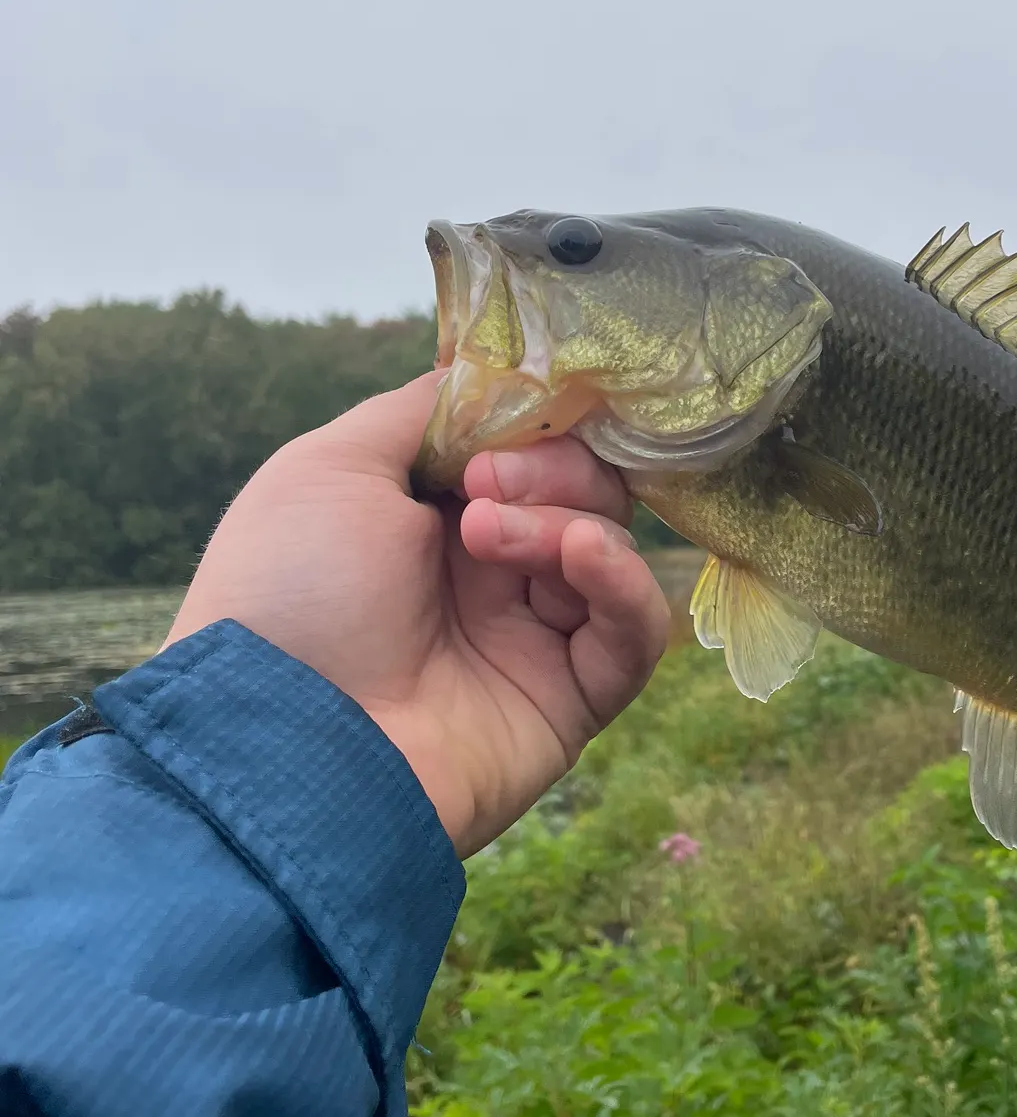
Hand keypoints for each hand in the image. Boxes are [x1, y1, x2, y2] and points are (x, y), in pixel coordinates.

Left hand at [163, 370, 670, 857]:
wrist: (282, 739)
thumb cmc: (290, 589)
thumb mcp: (331, 466)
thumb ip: (422, 412)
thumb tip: (492, 377)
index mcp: (434, 521)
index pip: (529, 453)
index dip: (532, 427)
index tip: (505, 422)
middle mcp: (488, 576)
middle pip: (582, 493)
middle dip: (549, 469)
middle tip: (486, 486)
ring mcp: (532, 638)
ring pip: (609, 549)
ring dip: (563, 521)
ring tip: (490, 536)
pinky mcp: (571, 700)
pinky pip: (634, 632)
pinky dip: (623, 582)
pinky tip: (581, 556)